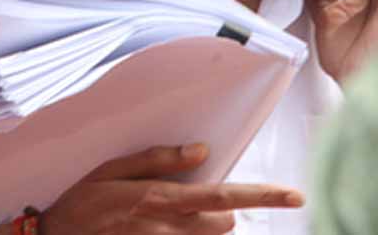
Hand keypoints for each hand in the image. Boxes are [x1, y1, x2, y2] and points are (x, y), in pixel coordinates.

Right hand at [41, 143, 303, 234]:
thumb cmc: (82, 201)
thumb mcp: (113, 168)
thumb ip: (159, 159)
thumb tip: (201, 151)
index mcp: (160, 198)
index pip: (224, 194)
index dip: (263, 195)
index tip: (295, 195)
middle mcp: (167, 230)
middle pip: (224, 222)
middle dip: (220, 210)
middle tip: (191, 200)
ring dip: (202, 228)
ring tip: (171, 218)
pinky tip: (160, 227)